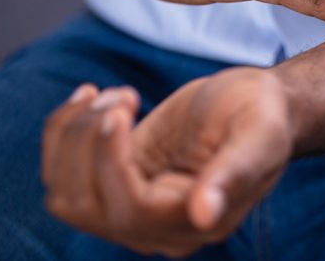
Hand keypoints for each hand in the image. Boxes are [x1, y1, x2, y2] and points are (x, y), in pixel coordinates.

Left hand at [42, 68, 292, 256]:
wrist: (254, 104)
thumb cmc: (262, 116)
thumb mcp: (258, 136)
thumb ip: (234, 173)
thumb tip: (203, 214)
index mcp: (197, 224)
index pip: (132, 211)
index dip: (111, 163)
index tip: (119, 112)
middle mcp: (158, 228)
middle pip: (86, 205)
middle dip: (88, 142)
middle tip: (122, 96)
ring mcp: (131, 208)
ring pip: (64, 195)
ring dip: (71, 136)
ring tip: (114, 95)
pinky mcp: (114, 182)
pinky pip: (62, 174)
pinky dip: (63, 132)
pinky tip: (94, 97)